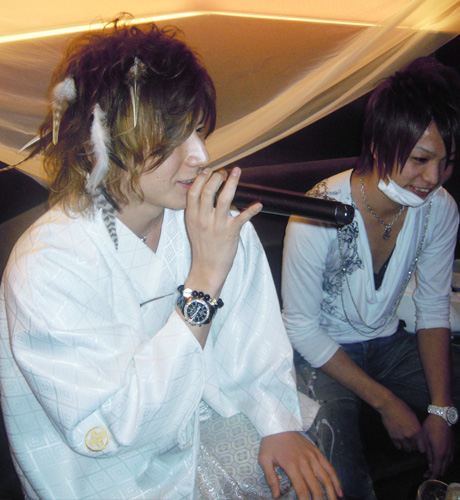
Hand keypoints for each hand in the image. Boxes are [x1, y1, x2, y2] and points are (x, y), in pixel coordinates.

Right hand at [185, 167, 261, 294]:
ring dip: (232, 183)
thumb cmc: (202, 247)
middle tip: (225, 172)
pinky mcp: (230, 233)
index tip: (209, 170)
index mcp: (192, 216)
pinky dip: (251, 210)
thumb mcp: (193, 227)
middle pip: (208, 191)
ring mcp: (217, 225)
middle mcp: (203, 219)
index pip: (194, 191)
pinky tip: (258, 204)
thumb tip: (205, 192)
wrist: (207, 268)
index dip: (202, 178)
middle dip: (217, 177)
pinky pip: (242, 218)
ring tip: (236, 173)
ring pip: (224, 199)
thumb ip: (197, 210)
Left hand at [258, 431, 341, 499]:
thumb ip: (271, 478)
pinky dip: (336, 480)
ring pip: (326, 478)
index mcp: (292, 466)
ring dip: (331, 493)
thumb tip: (276, 496)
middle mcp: (305, 462)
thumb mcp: (264, 459)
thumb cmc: (271, 443)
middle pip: (316, 487)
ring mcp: (313, 457)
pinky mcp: (317, 452)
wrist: (279, 423)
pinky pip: (329, 467)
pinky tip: (339, 491)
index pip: (302, 489)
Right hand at [379, 394, 424, 453]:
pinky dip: (399, 445)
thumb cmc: (402, 408)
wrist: (388, 406)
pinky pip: (398, 447)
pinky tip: (398, 439)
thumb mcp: (413, 416)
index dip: (421, 447)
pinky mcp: (393, 437)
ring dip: (406, 446)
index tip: (419, 445)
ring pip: (406, 449)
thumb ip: (416, 427)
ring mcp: (401, 437)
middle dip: (414, 446)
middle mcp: (410, 436)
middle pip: (414, 449)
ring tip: (405, 441)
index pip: (422, 447)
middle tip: (411, 441)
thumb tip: (418, 434)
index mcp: (417, 430)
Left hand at [422, 414, 453, 477]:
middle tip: (427, 474)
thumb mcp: (425, 439)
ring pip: (447, 465)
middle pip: (443, 470)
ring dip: (440, 469)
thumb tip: (429, 465)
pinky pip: (450, 459)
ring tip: (431, 468)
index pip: (437, 470)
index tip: (426, 479)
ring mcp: (452, 451)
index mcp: (439, 453)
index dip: (432, 477)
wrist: (442, 417)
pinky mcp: (453, 447)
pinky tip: (439, 461)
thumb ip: (428, 454)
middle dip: (435, 474)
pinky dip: (444, 463)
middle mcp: (447, 454)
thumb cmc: (431, 426)